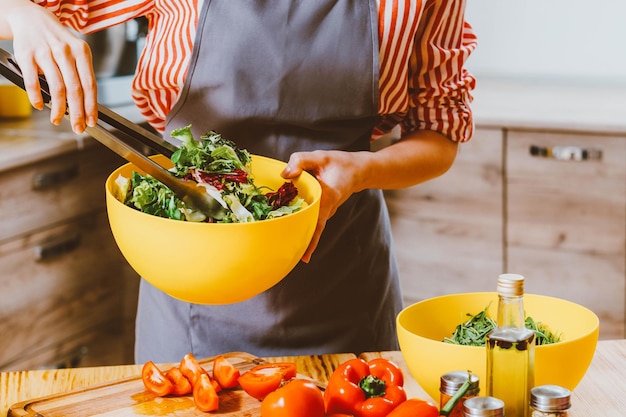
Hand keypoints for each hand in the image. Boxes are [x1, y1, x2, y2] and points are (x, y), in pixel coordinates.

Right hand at [3, 0, 97, 132]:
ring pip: (56, 88)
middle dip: (77, 113)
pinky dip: (37, 97)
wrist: (32, 18)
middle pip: (75, 89)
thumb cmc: (58, 41)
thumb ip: (81, 75)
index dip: (91, 106)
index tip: (91, 121)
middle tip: (78, 128)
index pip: (90, 85)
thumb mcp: (76, 52)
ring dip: (58, 108)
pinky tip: (40, 105)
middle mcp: (65, 51)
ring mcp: (45, 52)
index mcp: (81, 52)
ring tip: (57, 119)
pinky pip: (33, 81)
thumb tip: (85, 105)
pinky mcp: (26, 54)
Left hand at [282, 149, 367, 262]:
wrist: (359, 170)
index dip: (310, 239)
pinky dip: (302, 225)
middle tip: (286, 254)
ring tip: (285, 248)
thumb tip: (284, 174)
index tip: (304, 255)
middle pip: (312, 229)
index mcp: (328, 197)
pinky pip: (312, 221)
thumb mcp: (320, 157)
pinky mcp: (324, 211)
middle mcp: (328, 209)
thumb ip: (301, 161)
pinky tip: (290, 231)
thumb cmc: (340, 163)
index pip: (317, 221)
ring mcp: (326, 212)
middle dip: (301, 242)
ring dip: (300, 234)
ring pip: (312, 226)